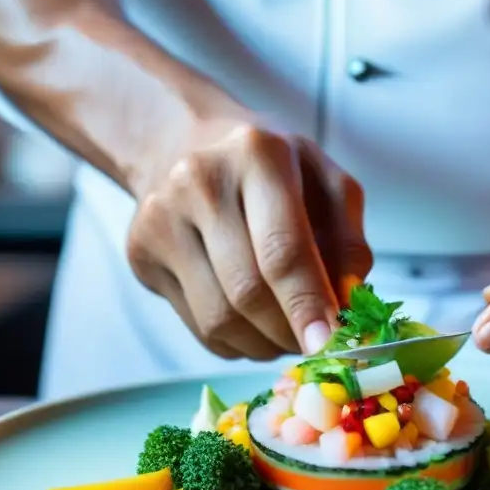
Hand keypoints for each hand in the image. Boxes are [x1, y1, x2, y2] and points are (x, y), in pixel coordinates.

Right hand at [127, 120, 370, 359]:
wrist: (186, 143)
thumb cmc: (270, 170)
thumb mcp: (326, 184)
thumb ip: (348, 244)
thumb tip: (346, 306)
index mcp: (258, 155)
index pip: (282, 249)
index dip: (307, 304)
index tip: (329, 344)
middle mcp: (200, 182)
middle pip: (247, 292)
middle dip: (288, 332)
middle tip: (315, 345)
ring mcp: (161, 218)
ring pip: (218, 319)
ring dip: (263, 344)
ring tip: (286, 334)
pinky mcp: (140, 252)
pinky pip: (197, 326)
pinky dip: (236, 342)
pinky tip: (252, 324)